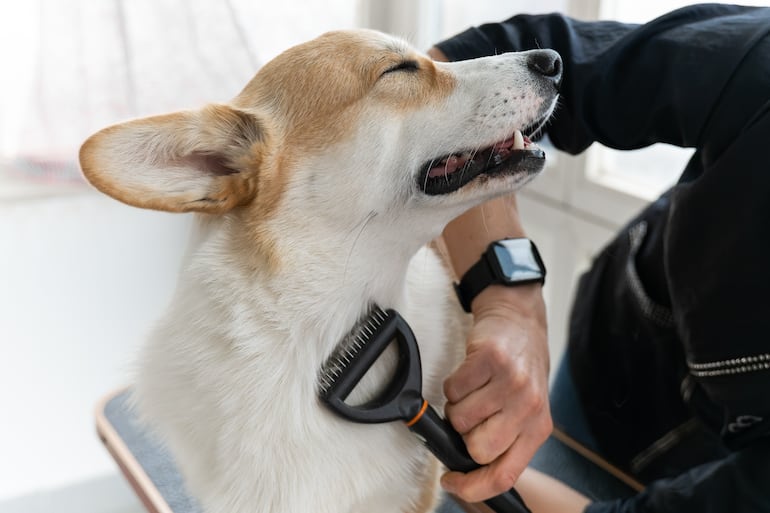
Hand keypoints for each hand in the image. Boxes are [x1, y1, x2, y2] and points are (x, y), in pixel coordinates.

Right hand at [442, 283, 551, 502]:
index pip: (503, 475)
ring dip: (457, 407)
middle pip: (477, 449)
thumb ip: (506, 439)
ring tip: (473, 391)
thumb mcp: (526, 409)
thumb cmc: (520, 368)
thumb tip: (469, 468)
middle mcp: (528, 407)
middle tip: (473, 416)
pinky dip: (453, 385)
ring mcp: (510, 382)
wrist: (520, 321)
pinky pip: (452, 389)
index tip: (452, 483)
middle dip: (465, 435)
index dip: (472, 488)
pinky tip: (470, 375)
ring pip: (460, 419)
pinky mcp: (490, 359)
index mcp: (538, 429)